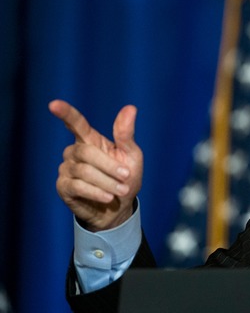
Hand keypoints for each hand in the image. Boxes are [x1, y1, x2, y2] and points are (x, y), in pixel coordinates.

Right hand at [49, 99, 143, 231]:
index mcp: (90, 140)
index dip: (65, 113)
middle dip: (109, 166)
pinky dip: (96, 192)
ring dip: (107, 182)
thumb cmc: (126, 177)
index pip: (76, 123)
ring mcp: (66, 169)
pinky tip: (108, 197)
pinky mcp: (63, 187)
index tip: (53, 104)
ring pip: (84, 171)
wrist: (119, 208)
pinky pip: (77, 186)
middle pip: (86, 152)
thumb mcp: (131, 155)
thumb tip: (130, 108)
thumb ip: (126, 134)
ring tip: (121, 190)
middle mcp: (74, 152)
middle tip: (126, 176)